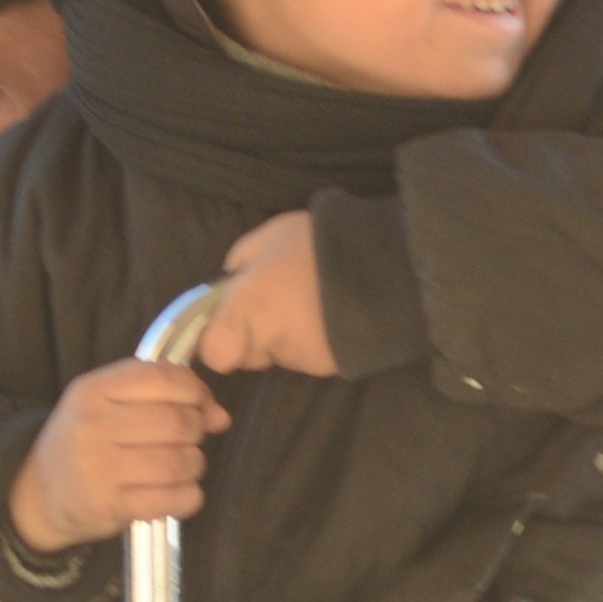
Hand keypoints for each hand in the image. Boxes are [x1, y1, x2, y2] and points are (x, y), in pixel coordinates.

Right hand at [5, 359, 226, 555]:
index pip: (163, 379)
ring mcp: (100, 468)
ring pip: (178, 461)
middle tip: (189, 440)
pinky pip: (172, 499)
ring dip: (194, 465)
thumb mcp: (104, 401)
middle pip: (177, 421)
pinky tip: (180, 492)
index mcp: (93, 390)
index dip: (196, 391)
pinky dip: (188, 496)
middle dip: (196, 431)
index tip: (202, 405)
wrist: (38, 493)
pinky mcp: (110, 506)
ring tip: (183, 466)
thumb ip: (160, 395)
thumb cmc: (82, 440)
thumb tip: (219, 414)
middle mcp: (94, 425)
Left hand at [179, 210, 339, 375]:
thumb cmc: (321, 242)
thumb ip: (243, 259)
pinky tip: (331, 317)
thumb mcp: (274, 234)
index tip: (228, 323)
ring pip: (280, 356)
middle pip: (248, 356)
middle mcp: (272, 340)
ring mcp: (304, 358)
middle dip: (257, 336)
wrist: (388, 263)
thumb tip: (230, 278)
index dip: (218, 341)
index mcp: (250, 305)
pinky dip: (316, 342)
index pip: (214, 353)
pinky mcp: (332, 367)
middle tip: (280, 304)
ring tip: (313, 304)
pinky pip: (310, 357)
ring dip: (287, 338)